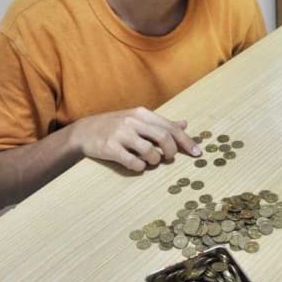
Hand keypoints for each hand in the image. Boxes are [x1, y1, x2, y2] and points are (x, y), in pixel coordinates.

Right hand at [70, 107, 200, 171]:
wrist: (84, 131)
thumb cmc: (116, 126)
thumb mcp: (138, 120)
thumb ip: (160, 123)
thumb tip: (184, 124)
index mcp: (142, 114)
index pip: (170, 127)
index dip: (186, 141)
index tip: (197, 153)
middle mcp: (132, 121)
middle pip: (163, 137)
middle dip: (171, 151)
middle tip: (169, 158)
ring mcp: (120, 134)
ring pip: (149, 151)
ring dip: (154, 160)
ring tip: (150, 161)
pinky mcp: (110, 148)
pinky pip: (132, 161)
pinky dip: (140, 167)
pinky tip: (138, 165)